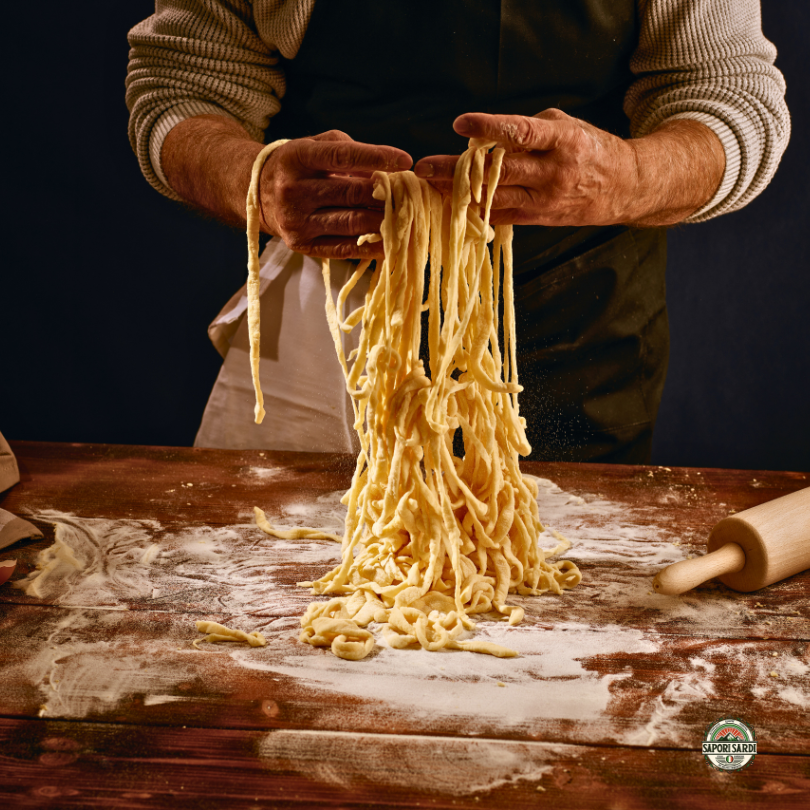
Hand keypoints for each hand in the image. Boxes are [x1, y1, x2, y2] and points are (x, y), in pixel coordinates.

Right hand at [259, 130, 411, 258]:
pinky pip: (343, 248)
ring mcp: (296, 220)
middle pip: (352, 193)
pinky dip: (370, 247)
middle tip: (411, 195)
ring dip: (384, 221)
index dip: (377, 158)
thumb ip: (348, 151)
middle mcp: (293, 190)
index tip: (405, 160)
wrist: (257, 193)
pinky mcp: (301, 245)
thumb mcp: (316, 146)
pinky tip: (389, 242)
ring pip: (352, 223)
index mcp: (297, 158)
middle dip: (386, 194)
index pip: (343, 156)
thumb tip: (385, 172)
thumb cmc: (298, 166)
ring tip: (407, 218)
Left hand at [414, 110, 723, 227]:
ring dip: (459, 194)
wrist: (626, 188)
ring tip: (429, 187)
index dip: (490, 128)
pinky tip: (452, 206)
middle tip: (424, 167)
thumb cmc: (591, 150)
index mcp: (563, 141)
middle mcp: (554, 172)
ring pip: (496, 198)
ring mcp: (546, 200)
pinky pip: (502, 216)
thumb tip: (489, 137)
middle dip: (458, 169)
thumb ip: (531, 129)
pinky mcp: (540, 219)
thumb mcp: (568, 126)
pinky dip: (476, 211)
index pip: (522, 132)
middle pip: (499, 171)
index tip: (460, 124)